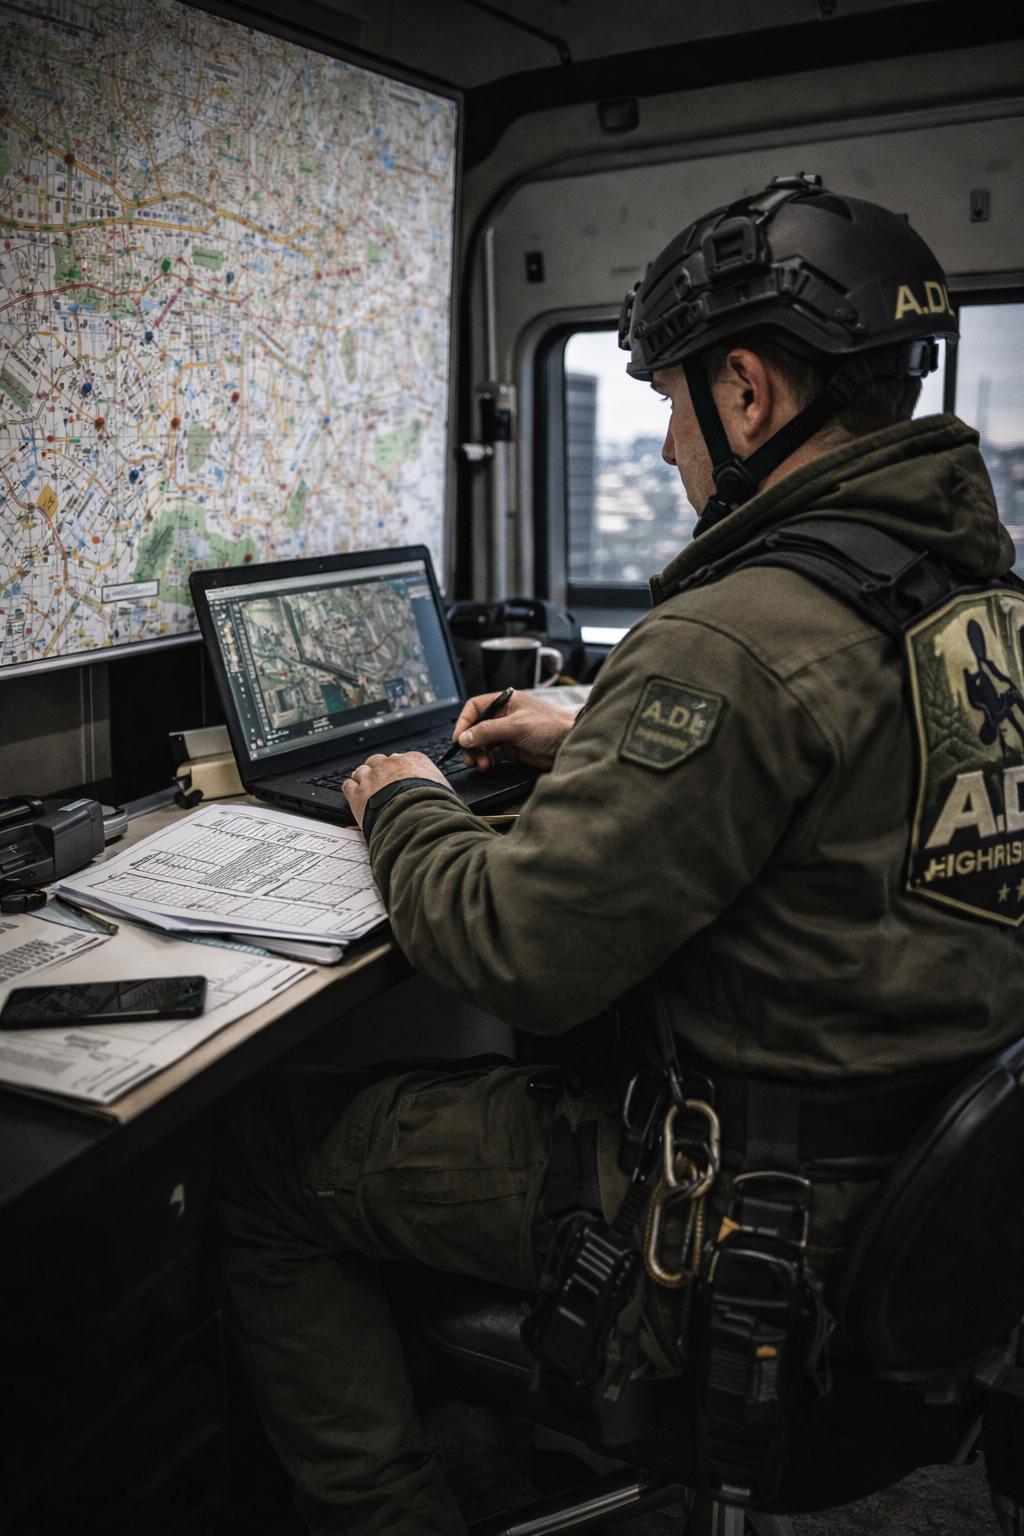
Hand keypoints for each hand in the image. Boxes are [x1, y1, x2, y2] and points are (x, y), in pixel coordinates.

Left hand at [341, 751, 447, 828]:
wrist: (415, 818)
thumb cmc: (434, 806)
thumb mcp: (446, 791)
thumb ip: (439, 787)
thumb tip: (448, 797)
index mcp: (414, 760)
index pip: (402, 758)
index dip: (399, 769)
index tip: (399, 776)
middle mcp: (391, 764)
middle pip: (379, 761)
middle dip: (379, 770)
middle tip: (381, 783)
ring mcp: (372, 778)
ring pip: (361, 771)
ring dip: (363, 779)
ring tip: (366, 789)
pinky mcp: (357, 793)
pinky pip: (348, 785)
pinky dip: (350, 789)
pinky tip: (354, 795)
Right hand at [451, 690, 573, 771]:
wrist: (572, 741)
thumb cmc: (552, 725)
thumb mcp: (516, 725)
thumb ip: (488, 731)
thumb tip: (465, 737)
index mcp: (505, 702)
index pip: (475, 708)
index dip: (464, 722)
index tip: (459, 738)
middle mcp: (505, 716)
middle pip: (477, 728)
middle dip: (470, 743)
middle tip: (468, 756)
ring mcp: (509, 733)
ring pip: (484, 743)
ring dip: (478, 754)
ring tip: (480, 763)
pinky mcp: (514, 749)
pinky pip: (494, 754)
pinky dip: (488, 760)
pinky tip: (487, 765)